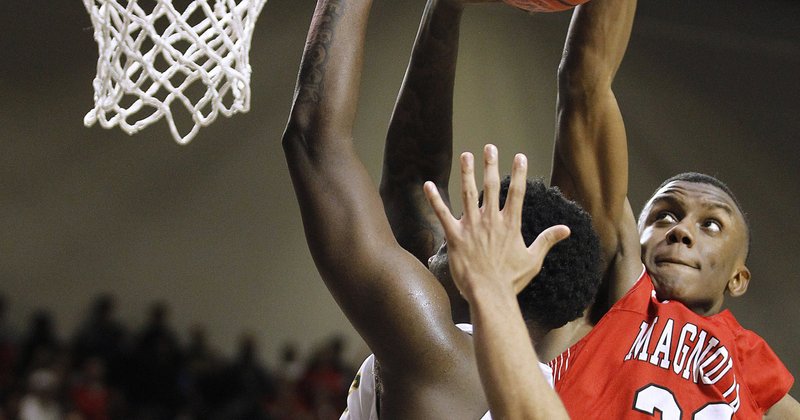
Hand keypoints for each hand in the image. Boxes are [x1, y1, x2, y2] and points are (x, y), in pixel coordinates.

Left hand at [424, 144, 569, 301]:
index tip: (520, 156)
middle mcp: (491, 220)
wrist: (489, 294)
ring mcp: (472, 227)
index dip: (519, 173)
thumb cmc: (511, 279)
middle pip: (491, 186)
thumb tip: (566, 229)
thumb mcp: (533, 259)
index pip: (516, 192)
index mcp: (510, 224)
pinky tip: (428, 184)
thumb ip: (547, 240)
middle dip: (491, 165)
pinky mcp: (455, 236)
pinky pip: (442, 214)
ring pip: (468, 193)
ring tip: (466, 155)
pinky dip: (434, 199)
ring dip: (467, 173)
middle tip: (490, 147)